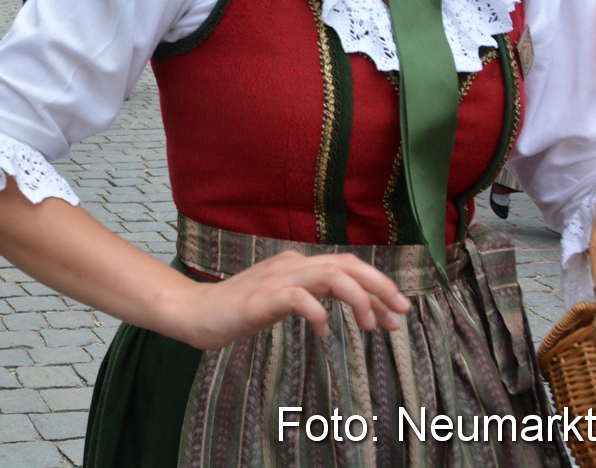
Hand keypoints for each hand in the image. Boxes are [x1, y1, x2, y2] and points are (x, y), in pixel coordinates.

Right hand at [161, 250, 409, 349]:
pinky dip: (320, 314)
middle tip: (401, 313)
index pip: (347, 265)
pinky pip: (302, 299)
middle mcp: (290, 264)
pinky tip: (324, 332)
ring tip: (370, 326)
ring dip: (358, 298)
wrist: (194, 312)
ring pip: (331, 275)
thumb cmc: (237, 310)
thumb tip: (347, 306)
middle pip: (346, 264)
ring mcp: (276, 279)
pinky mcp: (262, 298)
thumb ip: (311, 296)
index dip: (378, 285)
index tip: (397, 311)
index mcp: (296, 264)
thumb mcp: (282, 299)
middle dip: (380, 287)